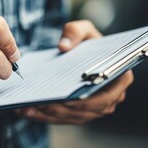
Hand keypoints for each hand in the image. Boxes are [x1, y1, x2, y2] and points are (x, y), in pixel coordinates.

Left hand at [16, 20, 133, 123]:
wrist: (81, 51)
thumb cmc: (86, 41)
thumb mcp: (82, 29)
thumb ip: (75, 32)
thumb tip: (63, 46)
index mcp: (120, 77)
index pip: (108, 96)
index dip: (88, 101)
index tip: (67, 100)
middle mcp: (112, 96)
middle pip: (89, 111)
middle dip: (63, 110)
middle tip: (41, 105)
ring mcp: (96, 107)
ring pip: (74, 117)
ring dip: (50, 115)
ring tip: (28, 109)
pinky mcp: (81, 112)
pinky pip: (64, 118)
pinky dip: (46, 116)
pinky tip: (27, 111)